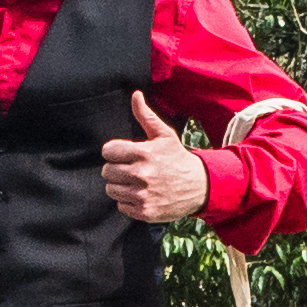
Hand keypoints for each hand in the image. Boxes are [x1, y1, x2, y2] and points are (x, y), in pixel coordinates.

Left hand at [98, 90, 209, 225]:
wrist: (199, 186)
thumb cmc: (177, 158)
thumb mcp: (164, 135)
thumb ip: (146, 116)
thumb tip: (135, 95)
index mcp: (144, 153)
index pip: (108, 151)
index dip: (114, 152)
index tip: (124, 154)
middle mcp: (141, 174)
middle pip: (106, 171)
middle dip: (116, 169)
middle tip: (131, 169)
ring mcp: (143, 195)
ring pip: (111, 189)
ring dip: (120, 186)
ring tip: (135, 182)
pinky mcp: (145, 212)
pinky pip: (121, 206)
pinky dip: (128, 202)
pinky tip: (141, 195)